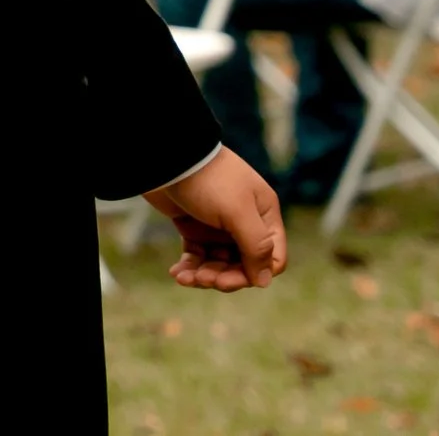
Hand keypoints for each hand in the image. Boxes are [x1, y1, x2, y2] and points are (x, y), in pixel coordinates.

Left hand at [143, 147, 286, 291]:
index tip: (229, 279)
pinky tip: (177, 273)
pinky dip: (189, 267)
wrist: (167, 157)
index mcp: (264, 215)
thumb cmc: (207, 180)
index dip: (253, 273)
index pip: (272, 257)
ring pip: (219, 263)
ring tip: (185, 278)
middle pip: (243, 264)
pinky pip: (197, 256)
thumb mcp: (238, 211)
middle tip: (203, 279)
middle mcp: (245, 222)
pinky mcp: (194, 226)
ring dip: (204, 275)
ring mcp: (219, 226)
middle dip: (224, 276)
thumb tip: (264, 281)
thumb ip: (256, 245)